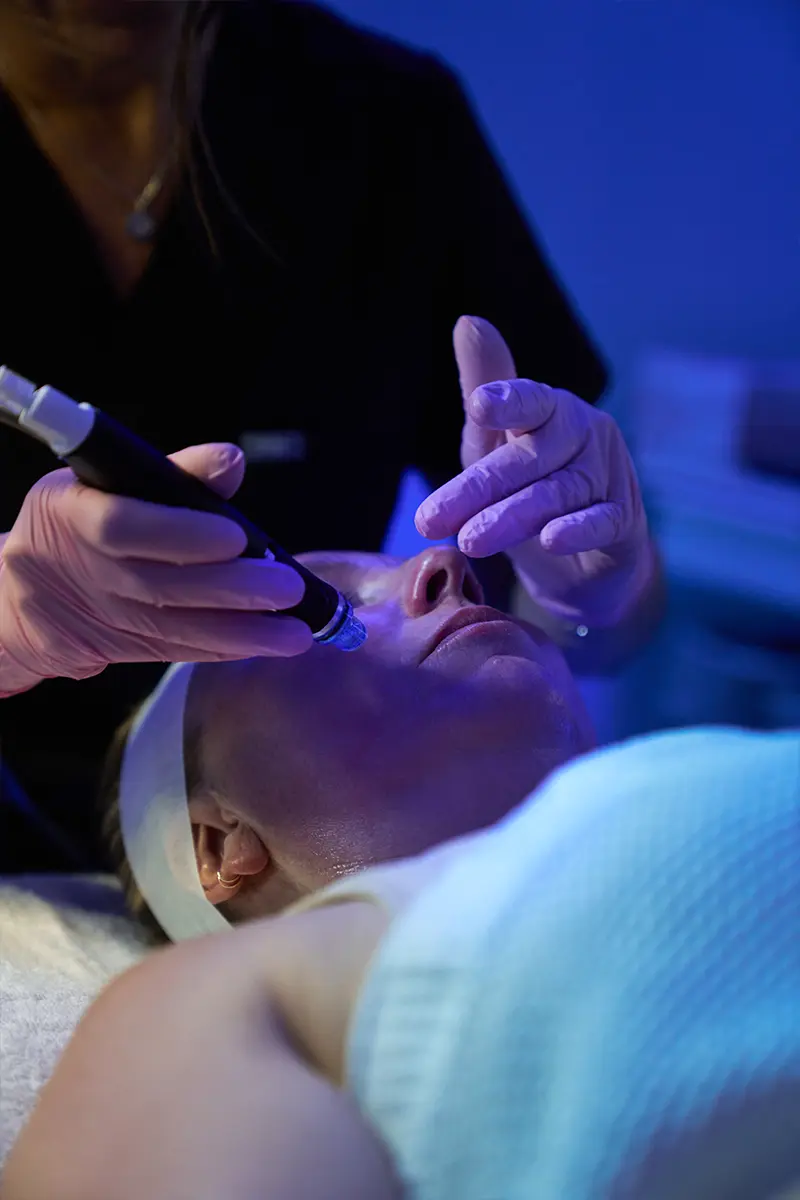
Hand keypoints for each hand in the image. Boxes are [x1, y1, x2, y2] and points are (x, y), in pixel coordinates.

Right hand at [0, 443, 311, 692]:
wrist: (29, 589)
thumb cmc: (84, 514)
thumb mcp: (113, 480)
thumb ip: (176, 473)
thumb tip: (231, 461)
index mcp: (69, 512)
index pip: (122, 526)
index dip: (180, 534)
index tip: (236, 537)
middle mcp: (82, 569)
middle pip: (160, 586)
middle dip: (231, 588)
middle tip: (288, 587)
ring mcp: (101, 615)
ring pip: (175, 629)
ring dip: (242, 631)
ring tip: (297, 631)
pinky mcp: (120, 649)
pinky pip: (179, 651)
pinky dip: (226, 648)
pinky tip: (268, 644)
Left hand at [415, 317, 654, 627]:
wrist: (583, 562)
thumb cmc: (529, 491)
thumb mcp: (494, 445)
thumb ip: (484, 388)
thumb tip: (468, 320)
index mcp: (551, 411)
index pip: (530, 401)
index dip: (507, 401)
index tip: (478, 406)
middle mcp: (585, 435)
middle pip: (530, 458)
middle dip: (478, 488)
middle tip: (431, 518)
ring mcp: (609, 478)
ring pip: (558, 494)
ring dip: (513, 517)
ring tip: (470, 540)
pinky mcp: (626, 522)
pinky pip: (602, 522)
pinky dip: (578, 530)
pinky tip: (553, 540)